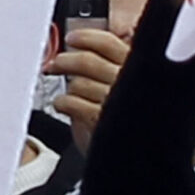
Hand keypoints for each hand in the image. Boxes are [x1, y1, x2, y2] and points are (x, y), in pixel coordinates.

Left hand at [46, 25, 130, 155]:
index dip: (86, 38)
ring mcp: (115, 102)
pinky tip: (63, 105)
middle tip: (55, 64)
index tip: (72, 38)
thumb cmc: (131, 118)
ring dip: (66, 87)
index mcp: (138, 69)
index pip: (109, 44)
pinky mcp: (101, 121)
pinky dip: (62, 103)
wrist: (140, 156)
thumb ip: (114, 66)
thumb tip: (82, 47)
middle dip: (65, 61)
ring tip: (64, 93)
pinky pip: (72, 103)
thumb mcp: (132, 87)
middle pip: (88, 62)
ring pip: (78, 83)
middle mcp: (127, 83)